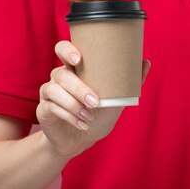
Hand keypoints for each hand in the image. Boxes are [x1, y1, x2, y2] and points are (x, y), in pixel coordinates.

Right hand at [37, 40, 150, 159]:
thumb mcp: (117, 99)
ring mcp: (49, 92)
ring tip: (90, 116)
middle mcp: (60, 77)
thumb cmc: (99, 114)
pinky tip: (82, 124)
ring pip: (54, 90)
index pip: (63, 49)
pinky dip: (70, 117)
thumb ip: (130, 81)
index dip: (67, 50)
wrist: (82, 139)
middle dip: (77, 87)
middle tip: (95, 101)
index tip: (78, 58)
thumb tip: (146, 62)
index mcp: (75, 69)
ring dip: (74, 105)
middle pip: (60, 73)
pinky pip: (52, 108)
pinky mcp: (44, 108)